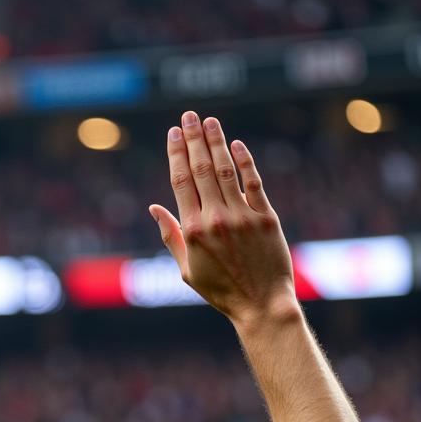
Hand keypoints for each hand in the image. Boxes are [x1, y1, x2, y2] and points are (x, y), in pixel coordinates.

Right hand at [150, 111, 296, 327]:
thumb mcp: (187, 270)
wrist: (261, 305)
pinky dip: (244, 162)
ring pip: (225, 170)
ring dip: (216, 142)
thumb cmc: (221, 291)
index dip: (176, 154)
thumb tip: (154, 207)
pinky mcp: (266, 217)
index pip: (180, 182)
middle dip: (193, 139)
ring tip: (210, 121)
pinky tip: (236, 145)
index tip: (173, 134)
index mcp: (193, 231)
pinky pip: (254, 182)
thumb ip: (171, 236)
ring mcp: (242, 216)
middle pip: (200, 169)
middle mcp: (216, 219)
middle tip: (188, 116)